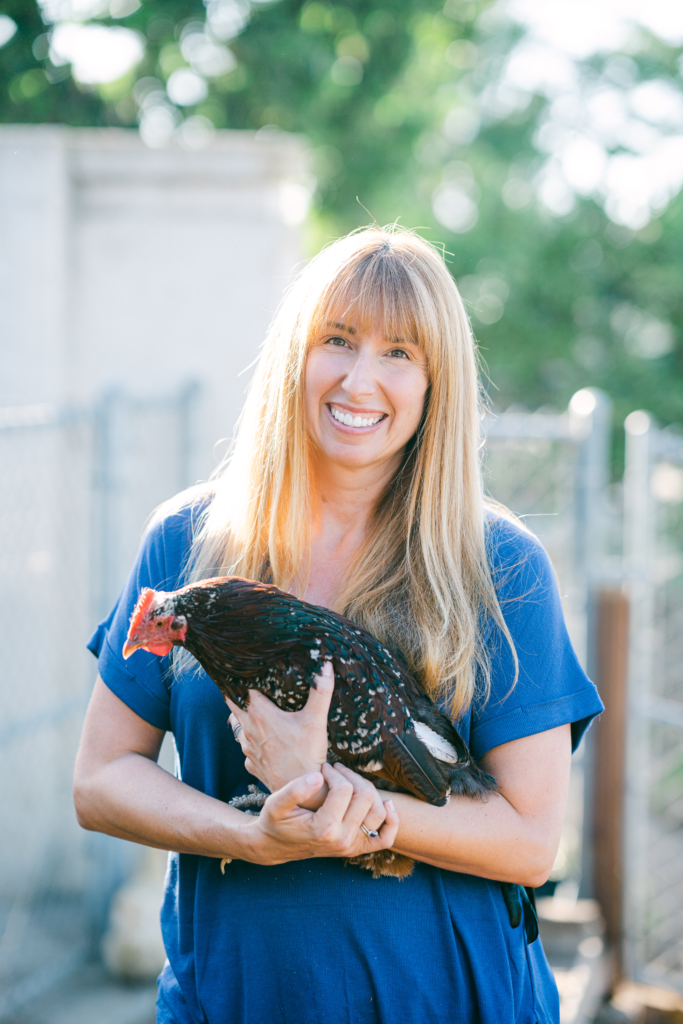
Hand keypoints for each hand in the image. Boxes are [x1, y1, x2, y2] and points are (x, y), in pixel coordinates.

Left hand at [226, 662, 333, 802]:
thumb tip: (326, 665)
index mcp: (259, 714)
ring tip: (256, 710)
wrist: (301, 793)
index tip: (240, 670)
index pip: (237, 690)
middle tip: (245, 685)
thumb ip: (321, 690)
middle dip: (236, 695)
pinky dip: (251, 739)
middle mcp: (248, 730)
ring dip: (244, 717)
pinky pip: (246, 747)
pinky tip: (264, 738)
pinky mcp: (252, 764)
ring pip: (238, 726)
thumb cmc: (307, 754)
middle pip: (232, 705)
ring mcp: (247, 749)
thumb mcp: (316, 719)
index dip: (237, 678)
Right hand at [239, 762, 398, 866]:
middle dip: (351, 776)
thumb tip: (319, 776)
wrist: (276, 846)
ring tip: (350, 781)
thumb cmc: (275, 822)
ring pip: (378, 812)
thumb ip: (294, 789)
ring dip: (368, 789)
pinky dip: (392, 821)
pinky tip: (387, 804)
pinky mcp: (357, 848)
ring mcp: (352, 846)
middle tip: (336, 770)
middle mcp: (342, 840)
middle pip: (364, 796)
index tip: (323, 768)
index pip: (344, 790)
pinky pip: (386, 838)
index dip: (334, 773)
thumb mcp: (275, 803)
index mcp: (323, 829)